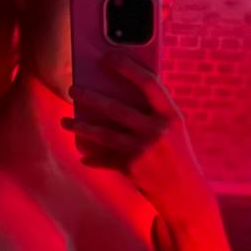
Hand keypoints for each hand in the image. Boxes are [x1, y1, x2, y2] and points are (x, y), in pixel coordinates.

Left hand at [62, 51, 214, 223]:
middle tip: (72, 88)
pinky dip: (93, 157)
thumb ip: (152, 113)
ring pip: (104, 134)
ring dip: (81, 127)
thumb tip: (116, 94)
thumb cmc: (176, 155)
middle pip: (117, 108)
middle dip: (90, 97)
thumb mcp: (173, 130)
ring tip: (66, 121)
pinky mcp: (132, 168)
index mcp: (171, 115)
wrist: (185, 193)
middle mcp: (158, 131)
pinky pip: (105, 159)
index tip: (107, 57)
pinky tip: (83, 155)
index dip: (127, 68)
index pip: (149, 83)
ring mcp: (144, 150)